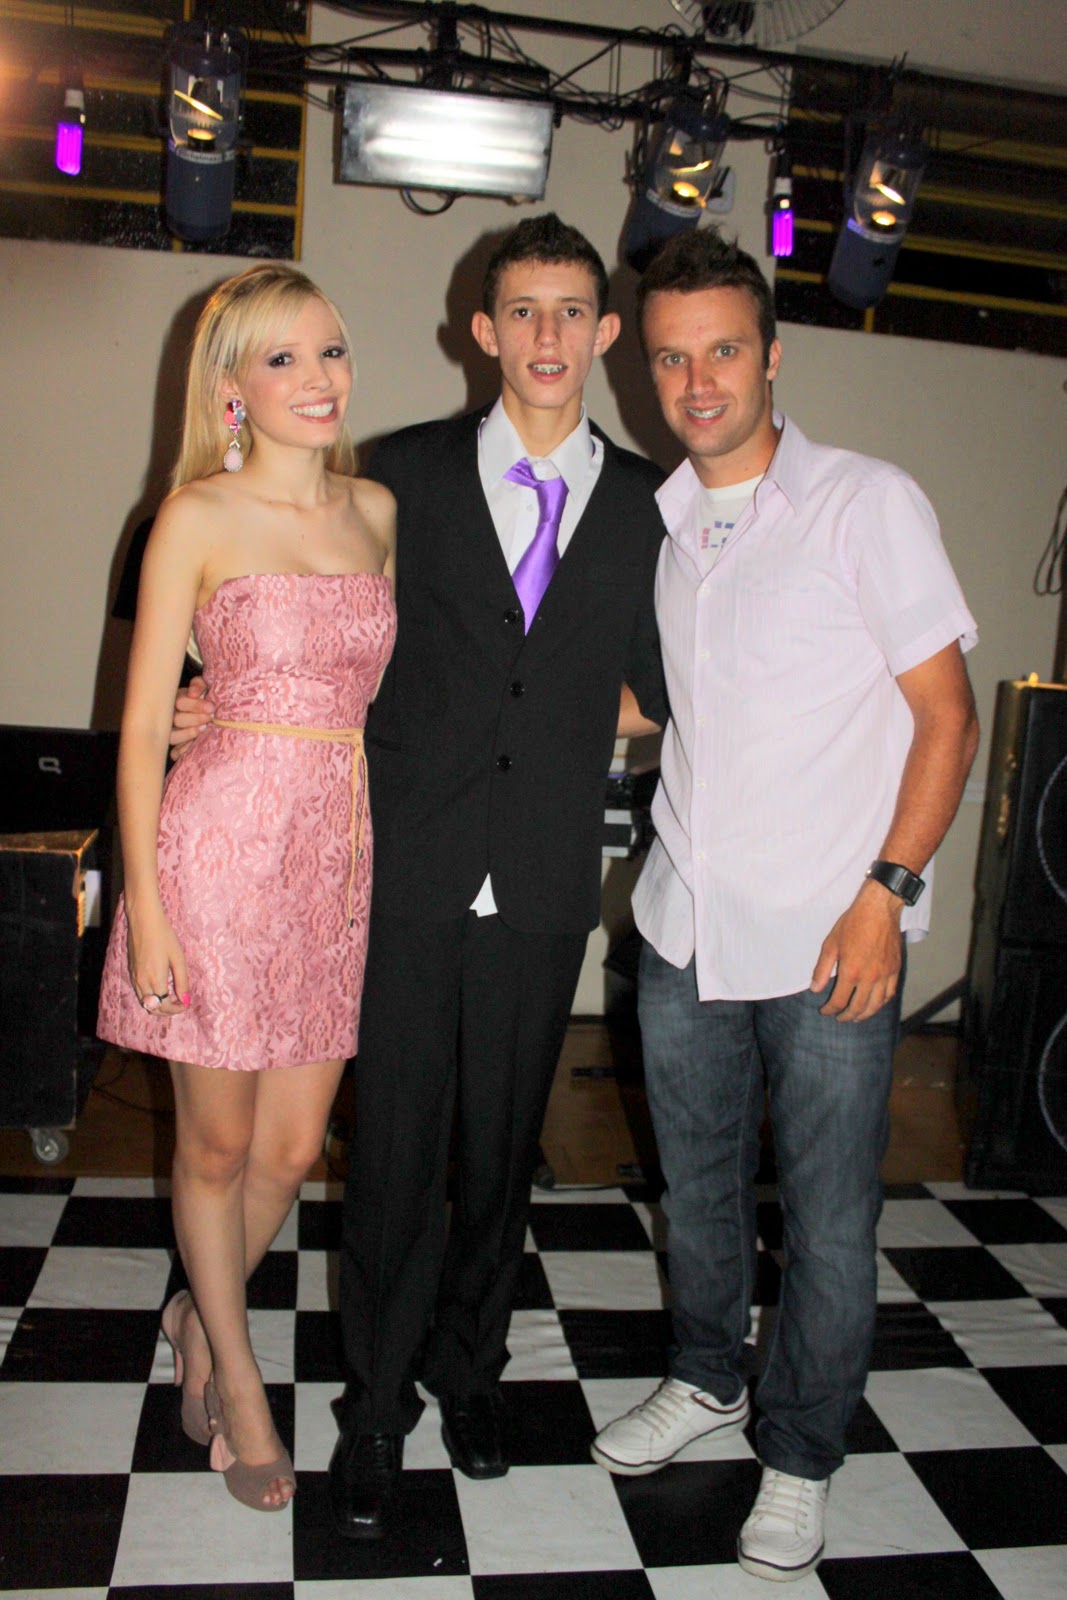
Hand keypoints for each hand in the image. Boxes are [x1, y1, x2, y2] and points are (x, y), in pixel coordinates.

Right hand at [126, 904, 189, 1016]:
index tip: (185, 1004)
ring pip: (144, 1002)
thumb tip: (186, 1000)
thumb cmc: (164, 936)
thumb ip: (182, 981)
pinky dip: (149, 997)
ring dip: (157, 1005)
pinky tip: (159, 989)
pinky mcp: (130, 971)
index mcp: (155, 979)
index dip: (176, 1009)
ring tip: (171, 998)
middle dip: (167, 1011)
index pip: (164, 1006)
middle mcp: (141, 981)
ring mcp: (133, 977)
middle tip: (179, 1004)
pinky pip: (139, 992)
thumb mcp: (178, 958)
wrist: (143, 920)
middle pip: (152, 1008)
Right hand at [169, 675, 213, 758]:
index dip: (195, 705)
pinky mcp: (174, 746)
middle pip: (176, 719)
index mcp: (175, 700)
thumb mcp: (201, 686)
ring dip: (187, 734)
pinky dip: (182, 751)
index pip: (180, 702)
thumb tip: (193, 694)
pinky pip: (174, 752)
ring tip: (202, 730)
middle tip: (209, 718)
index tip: (211, 708)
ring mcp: (170, 732)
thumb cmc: (202, 697)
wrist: (205, 711)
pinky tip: (194, 746)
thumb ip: (198, 685)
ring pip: (171, 736)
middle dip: (194, 719)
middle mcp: (169, 716)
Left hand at [810, 881, 903, 1021]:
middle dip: (847, 1016)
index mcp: (851, 972)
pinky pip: (889, 993)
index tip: (825, 1011)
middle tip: (840, 1018)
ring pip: (876, 1005)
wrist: (879, 909)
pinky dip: (881, 1003)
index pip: (839, 1000)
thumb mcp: (831, 944)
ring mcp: (885, 975)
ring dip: (865, 1014)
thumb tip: (815, 988)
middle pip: (858, 1007)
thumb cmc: (853, 923)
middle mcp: (870, 977)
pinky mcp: (895, 969)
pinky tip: (875, 1004)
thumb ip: (822, 969)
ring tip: (857, 1017)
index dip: (830, 1009)